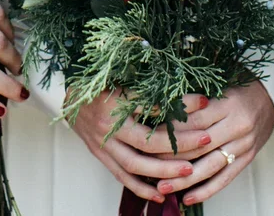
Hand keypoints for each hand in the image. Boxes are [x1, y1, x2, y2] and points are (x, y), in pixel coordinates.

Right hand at [70, 91, 211, 203]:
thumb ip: (148, 88)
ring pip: (136, 164)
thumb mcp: (122, 79)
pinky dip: (141, 188)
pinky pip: (122, 176)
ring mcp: (104, 144)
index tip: (204, 101)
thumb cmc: (99, 85)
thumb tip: (184, 90)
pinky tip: (160, 194)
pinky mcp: (101, 156)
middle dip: (179, 143)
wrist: (69, 98)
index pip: (153, 104)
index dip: (179, 104)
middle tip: (205, 141)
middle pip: (148, 140)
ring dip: (164, 170)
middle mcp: (109, 125)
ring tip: (189, 171)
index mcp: (115, 101)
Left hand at [159, 83, 273, 205]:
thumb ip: (193, 102)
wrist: (271, 94)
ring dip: (184, 179)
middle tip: (146, 164)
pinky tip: (188, 197)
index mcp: (227, 104)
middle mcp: (237, 126)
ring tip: (162, 187)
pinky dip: (206, 190)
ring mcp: (244, 145)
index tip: (147, 138)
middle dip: (170, 157)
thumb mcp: (216, 87)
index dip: (169, 132)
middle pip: (198, 146)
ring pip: (209, 166)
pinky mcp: (247, 158)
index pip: (192, 121)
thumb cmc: (237, 87)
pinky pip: (225, 178)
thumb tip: (159, 114)